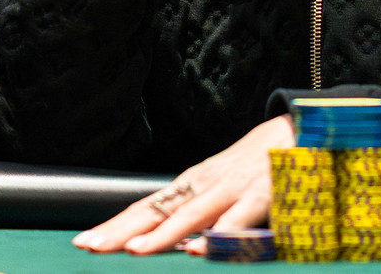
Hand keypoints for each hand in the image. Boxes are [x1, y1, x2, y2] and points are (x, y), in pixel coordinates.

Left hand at [73, 114, 291, 254]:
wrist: (296, 130)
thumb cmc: (253, 166)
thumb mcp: (217, 186)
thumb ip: (192, 211)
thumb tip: (164, 238)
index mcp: (191, 185)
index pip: (145, 207)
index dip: (115, 225)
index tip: (84, 241)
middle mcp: (204, 185)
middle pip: (157, 211)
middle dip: (123, 231)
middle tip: (91, 246)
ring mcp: (232, 189)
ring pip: (192, 215)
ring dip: (163, 234)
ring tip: (136, 251)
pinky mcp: (262, 194)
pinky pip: (240, 218)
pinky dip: (220, 235)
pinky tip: (202, 248)